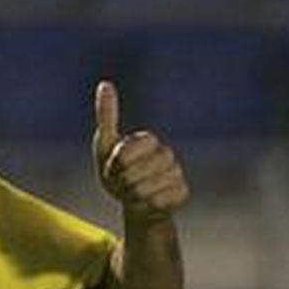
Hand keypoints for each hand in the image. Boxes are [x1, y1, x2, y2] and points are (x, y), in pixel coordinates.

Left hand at [93, 81, 188, 222]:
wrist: (133, 202)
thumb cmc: (117, 173)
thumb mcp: (105, 146)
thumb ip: (107, 116)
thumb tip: (105, 84)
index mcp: (148, 140)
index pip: (128, 150)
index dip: (116, 163)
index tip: (114, 166)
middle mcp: (166, 154)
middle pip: (135, 173)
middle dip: (121, 183)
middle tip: (121, 184)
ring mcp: (177, 172)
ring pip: (147, 188)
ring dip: (132, 195)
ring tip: (133, 193)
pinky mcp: (182, 192)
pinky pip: (160, 201)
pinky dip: (147, 204)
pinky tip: (148, 202)